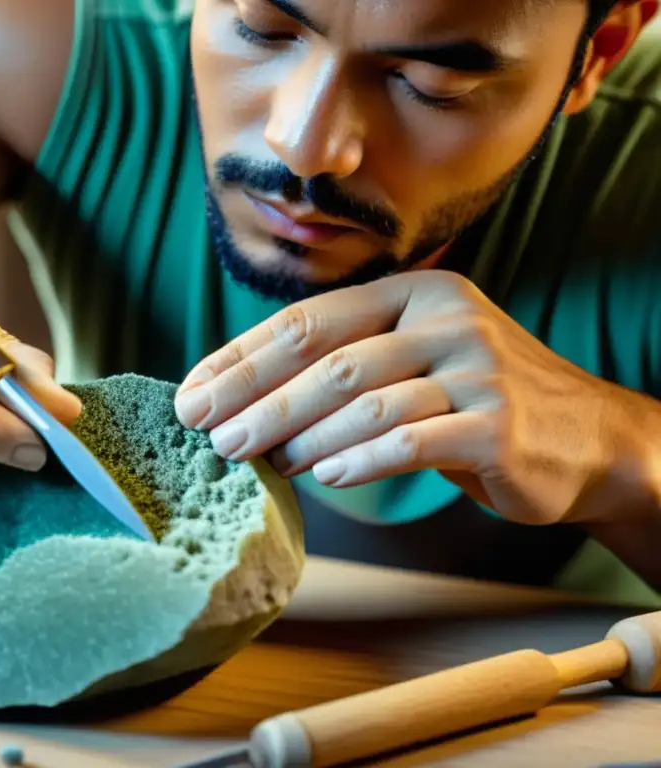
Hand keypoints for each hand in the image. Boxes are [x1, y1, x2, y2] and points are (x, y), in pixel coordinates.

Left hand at [175, 270, 654, 525]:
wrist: (585, 438)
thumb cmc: (471, 403)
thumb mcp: (411, 363)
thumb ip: (342, 368)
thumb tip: (240, 405)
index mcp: (412, 293)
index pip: (306, 322)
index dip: (241, 359)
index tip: (190, 393)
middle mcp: (444, 317)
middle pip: (328, 360)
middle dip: (256, 398)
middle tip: (207, 433)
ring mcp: (476, 367)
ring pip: (363, 401)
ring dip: (298, 434)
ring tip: (254, 458)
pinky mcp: (497, 423)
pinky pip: (409, 441)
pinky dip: (358, 460)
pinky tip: (322, 475)